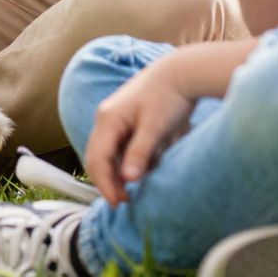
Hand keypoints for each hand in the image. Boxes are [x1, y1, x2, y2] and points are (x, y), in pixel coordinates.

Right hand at [82, 61, 196, 206]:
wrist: (180, 73)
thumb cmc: (168, 98)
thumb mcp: (156, 128)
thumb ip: (140, 153)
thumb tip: (127, 179)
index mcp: (108, 120)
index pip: (97, 158)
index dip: (105, 183)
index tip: (118, 203)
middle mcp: (105, 119)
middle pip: (96, 156)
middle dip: (106, 181)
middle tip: (122, 202)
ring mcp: (114, 119)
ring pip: (107, 153)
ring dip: (115, 173)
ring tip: (130, 192)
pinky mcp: (125, 120)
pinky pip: (118, 146)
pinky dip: (124, 162)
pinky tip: (139, 172)